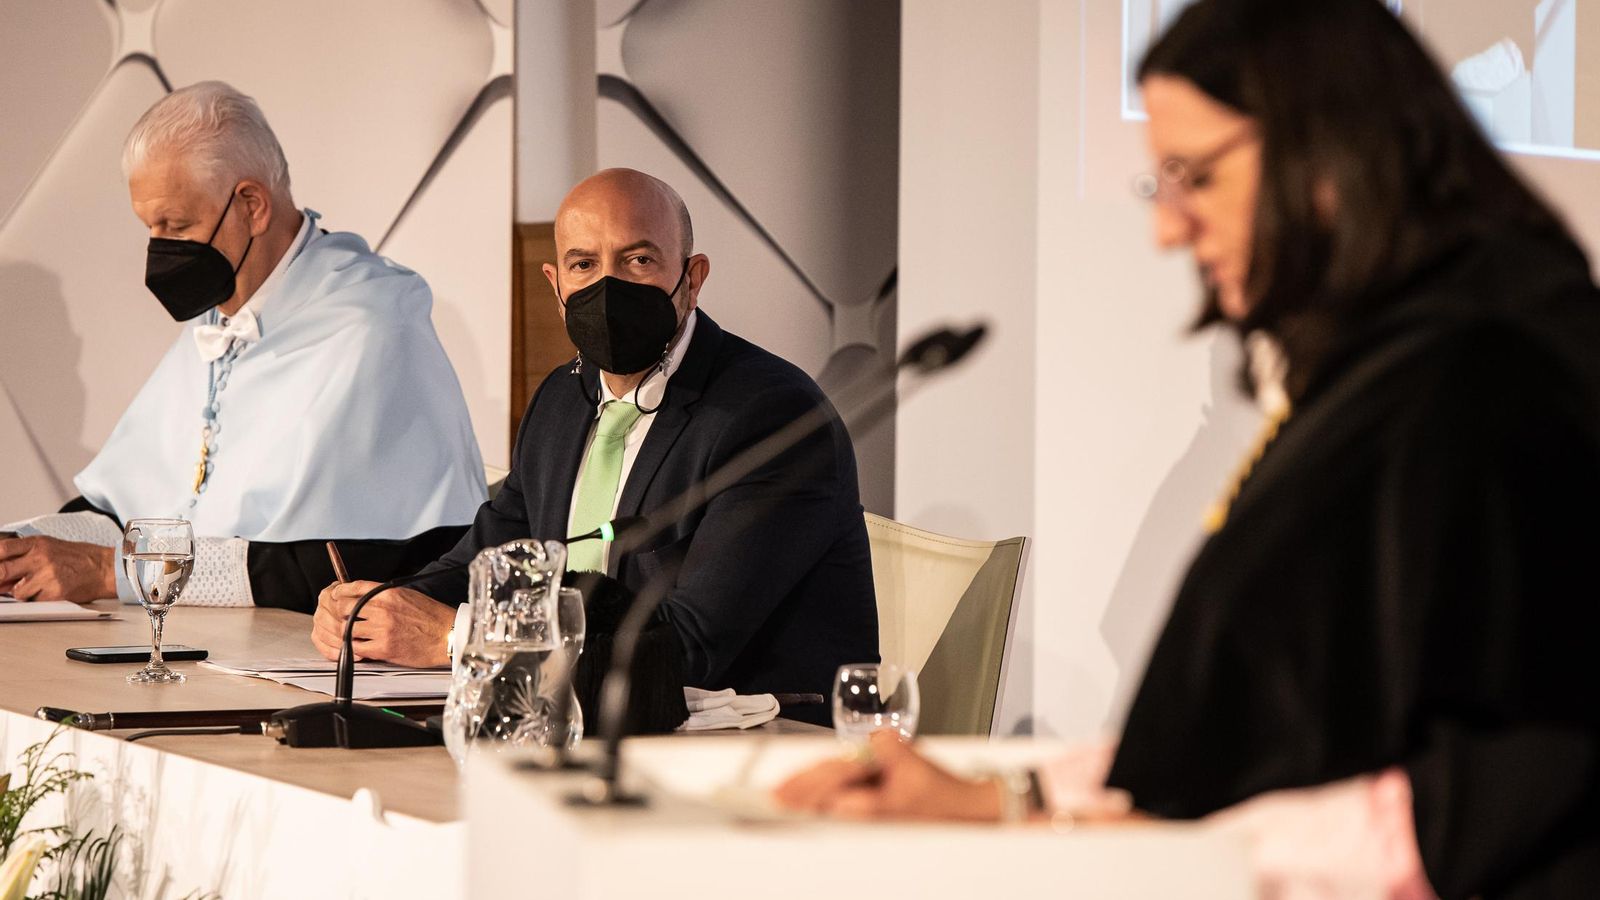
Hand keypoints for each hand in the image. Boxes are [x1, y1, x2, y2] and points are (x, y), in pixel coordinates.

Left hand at [0, 536, 114, 602]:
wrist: (105, 568)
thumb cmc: (79, 558)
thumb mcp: (50, 547)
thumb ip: (24, 557)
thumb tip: (1, 576)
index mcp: (38, 543)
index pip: (2, 549)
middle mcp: (41, 558)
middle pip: (2, 571)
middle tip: (2, 584)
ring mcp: (48, 576)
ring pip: (17, 592)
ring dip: (22, 593)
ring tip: (37, 587)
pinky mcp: (56, 593)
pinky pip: (35, 601)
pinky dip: (38, 599)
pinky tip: (50, 591)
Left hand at [312, 581, 452, 666]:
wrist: (448, 635)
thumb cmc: (432, 616)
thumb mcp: (408, 595)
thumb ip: (385, 595)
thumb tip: (364, 597)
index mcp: (389, 593)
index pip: (354, 587)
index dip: (339, 591)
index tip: (335, 595)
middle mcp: (383, 609)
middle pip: (344, 608)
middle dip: (338, 612)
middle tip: (339, 617)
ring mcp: (382, 629)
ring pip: (346, 628)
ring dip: (343, 631)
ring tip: (347, 633)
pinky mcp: (383, 648)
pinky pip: (356, 647)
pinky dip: (352, 647)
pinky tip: (357, 647)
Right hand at [773, 729, 1004, 821]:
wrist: (972, 803)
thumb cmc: (947, 800)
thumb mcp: (907, 808)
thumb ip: (869, 806)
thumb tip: (836, 806)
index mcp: (883, 749)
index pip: (835, 769)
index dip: (806, 784)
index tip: (784, 794)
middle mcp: (879, 749)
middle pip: (830, 767)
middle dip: (802, 784)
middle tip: (775, 798)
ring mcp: (879, 761)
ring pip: (835, 772)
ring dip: (810, 787)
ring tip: (785, 798)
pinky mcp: (881, 773)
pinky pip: (846, 779)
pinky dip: (827, 789)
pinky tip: (810, 798)